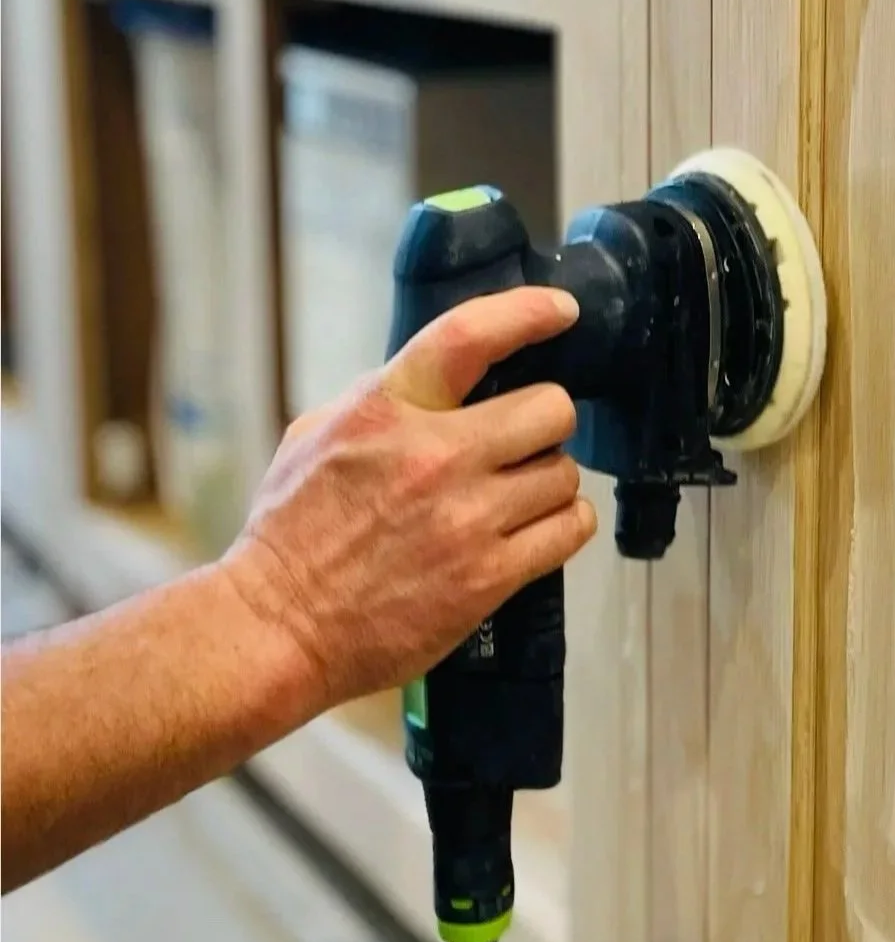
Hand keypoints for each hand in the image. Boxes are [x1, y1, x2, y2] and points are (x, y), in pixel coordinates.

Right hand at [221, 289, 597, 711]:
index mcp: (384, 410)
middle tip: (524, 442)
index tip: (561, 311)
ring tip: (517, 497)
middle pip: (550, 409)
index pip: (469, 336)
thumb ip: (385, 401)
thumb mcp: (317, 437)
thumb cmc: (292, 535)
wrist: (277, 630)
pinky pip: (569, 530)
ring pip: (564, 473)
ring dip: (549, 482)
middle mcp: (433, 457)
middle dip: (545, 422)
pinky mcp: (488, 576)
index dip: (526, 313)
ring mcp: (466, 518)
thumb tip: (446, 378)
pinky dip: (563, 525)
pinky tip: (538, 528)